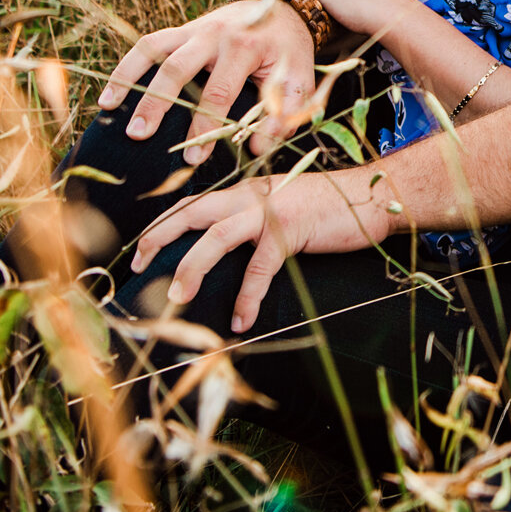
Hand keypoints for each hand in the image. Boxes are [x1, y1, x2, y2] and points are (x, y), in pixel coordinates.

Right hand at [99, 0, 315, 163]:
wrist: (284, 5)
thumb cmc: (289, 49)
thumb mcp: (299, 77)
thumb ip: (285, 113)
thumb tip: (258, 149)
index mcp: (246, 47)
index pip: (220, 92)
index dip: (205, 126)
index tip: (195, 157)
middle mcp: (215, 35)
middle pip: (177, 69)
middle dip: (156, 104)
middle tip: (139, 136)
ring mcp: (195, 29)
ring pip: (153, 49)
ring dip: (128, 78)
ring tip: (107, 107)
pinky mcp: (183, 30)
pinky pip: (149, 44)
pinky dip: (128, 65)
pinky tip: (111, 90)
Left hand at [129, 167, 391, 331]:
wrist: (374, 196)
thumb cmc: (331, 208)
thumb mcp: (284, 208)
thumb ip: (256, 221)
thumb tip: (229, 249)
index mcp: (246, 191)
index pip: (194, 203)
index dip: (164, 224)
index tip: (140, 250)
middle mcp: (251, 195)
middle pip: (191, 211)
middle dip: (159, 237)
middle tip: (136, 266)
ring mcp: (270, 210)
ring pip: (215, 236)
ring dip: (191, 267)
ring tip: (176, 298)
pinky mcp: (291, 229)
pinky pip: (260, 267)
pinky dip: (248, 296)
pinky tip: (242, 321)